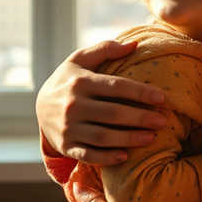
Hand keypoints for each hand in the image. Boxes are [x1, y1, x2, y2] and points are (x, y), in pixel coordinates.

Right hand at [36, 40, 167, 165]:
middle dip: (141, 118)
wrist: (39, 107)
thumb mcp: (80, 60)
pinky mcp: (66, 146)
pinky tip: (126, 156)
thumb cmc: (69, 80)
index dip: (141, 93)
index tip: (162, 98)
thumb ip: (105, 48)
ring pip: (103, 137)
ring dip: (129, 139)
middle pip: (113, 114)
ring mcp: (68, 127)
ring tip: (152, 137)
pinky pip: (88, 154)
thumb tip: (134, 44)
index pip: (116, 86)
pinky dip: (107, 157)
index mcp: (80, 82)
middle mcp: (73, 105)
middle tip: (163, 121)